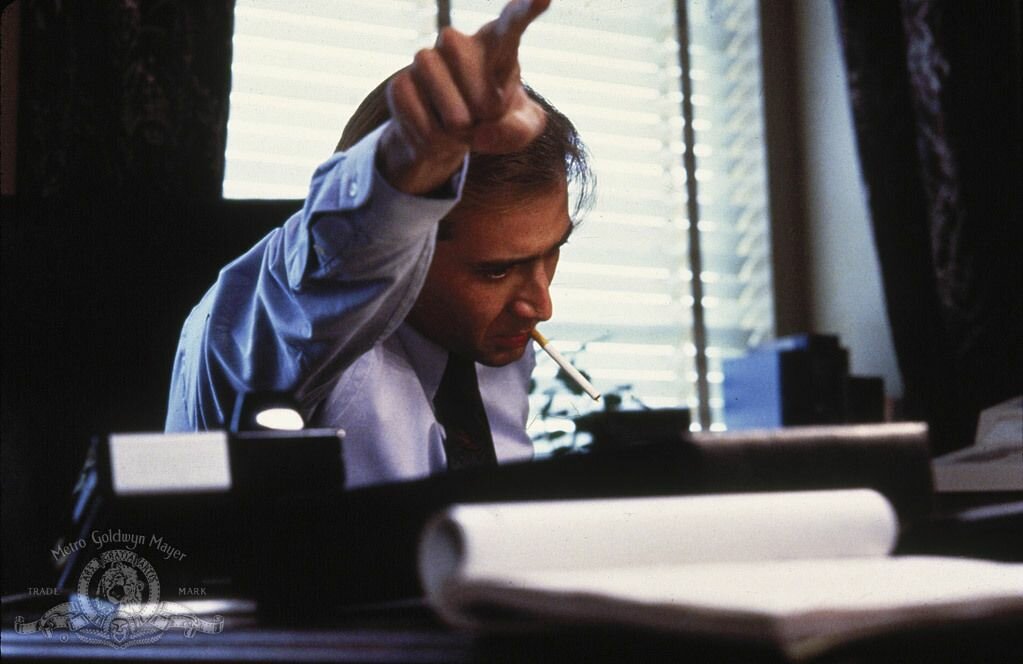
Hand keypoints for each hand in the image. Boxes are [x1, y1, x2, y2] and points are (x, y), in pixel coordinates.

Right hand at [377, 0, 550, 194]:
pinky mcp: (399, 84)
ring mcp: (424, 59)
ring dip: (462, 134)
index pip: (512, 22)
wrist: (445, 130)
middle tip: (481, 113)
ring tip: (458, 121)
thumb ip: (520, 129)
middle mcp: (456, 41)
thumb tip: (481, 132)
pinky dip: (437, 143)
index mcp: (496, 42)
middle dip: (487, 122)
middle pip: (486, 101)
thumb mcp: (520, 127)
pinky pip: (428, 131)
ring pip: (455, 118)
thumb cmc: (493, 119)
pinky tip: (435, 127)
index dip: (526, 9)